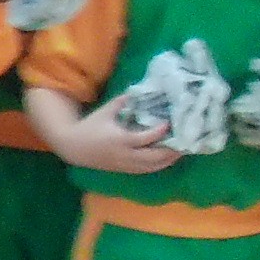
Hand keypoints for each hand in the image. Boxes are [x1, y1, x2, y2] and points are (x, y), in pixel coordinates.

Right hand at [63, 96, 180, 175]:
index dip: (160, 131)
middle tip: (186, 141)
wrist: (73, 147)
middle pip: (154, 157)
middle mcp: (125, 155)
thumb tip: (141, 90)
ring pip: (153, 166)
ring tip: (181, 150)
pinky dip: (159, 165)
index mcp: (120, 139)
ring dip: (168, 160)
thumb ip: (123, 101)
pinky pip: (146, 170)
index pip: (146, 138)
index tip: (170, 123)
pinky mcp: (124, 169)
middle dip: (171, 150)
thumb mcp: (105, 111)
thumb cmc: (89, 126)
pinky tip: (167, 158)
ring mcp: (125, 164)